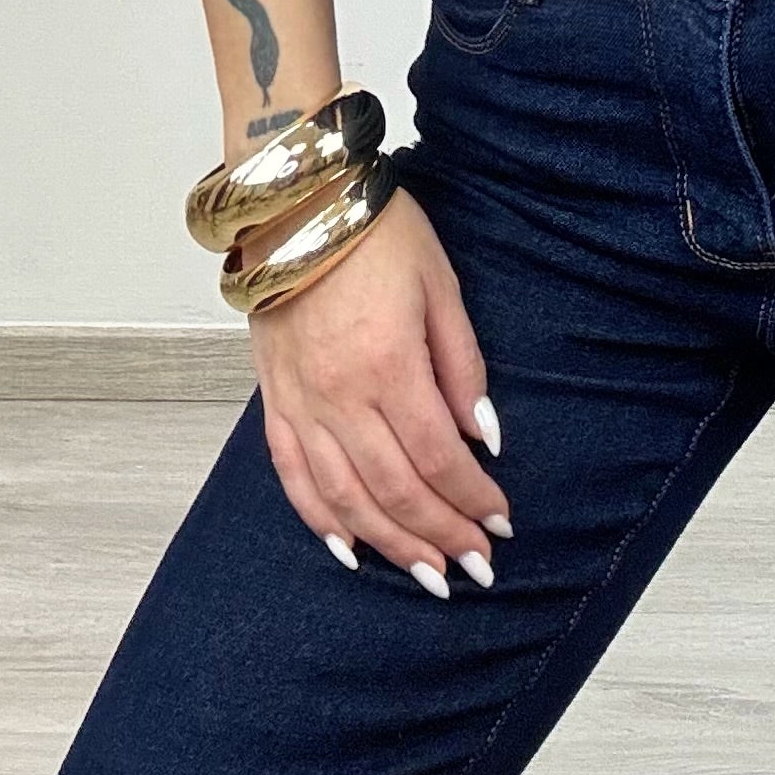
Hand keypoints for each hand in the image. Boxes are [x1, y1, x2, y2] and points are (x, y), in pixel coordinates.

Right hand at [248, 180, 511, 598]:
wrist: (299, 200)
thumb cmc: (378, 232)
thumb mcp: (440, 284)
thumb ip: (462, 363)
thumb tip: (484, 435)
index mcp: (388, 365)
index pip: (439, 457)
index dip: (472, 499)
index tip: (500, 524)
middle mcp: (339, 396)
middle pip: (395, 489)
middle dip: (441, 535)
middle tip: (475, 567)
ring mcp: (300, 402)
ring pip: (345, 497)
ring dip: (389, 543)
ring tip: (427, 573)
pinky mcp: (273, 398)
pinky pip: (292, 475)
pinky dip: (320, 519)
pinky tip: (347, 547)